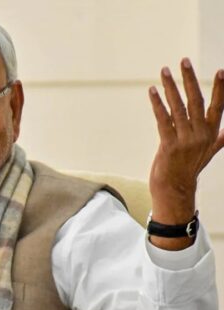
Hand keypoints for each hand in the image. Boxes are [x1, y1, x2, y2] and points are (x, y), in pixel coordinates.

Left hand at [148, 58, 223, 249]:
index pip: (218, 107)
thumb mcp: (208, 153)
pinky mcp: (169, 145)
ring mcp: (186, 140)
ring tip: (164, 71)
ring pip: (178, 107)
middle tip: (183, 61)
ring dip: (171, 87)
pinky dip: (158, 104)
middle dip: (190, 79)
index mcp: (211, 134)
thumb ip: (219, 140)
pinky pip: (163, 119)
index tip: (221, 71)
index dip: (220, 89)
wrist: (174, 189)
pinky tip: (152, 91)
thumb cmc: (189, 168)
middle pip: (196, 101)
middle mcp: (201, 135)